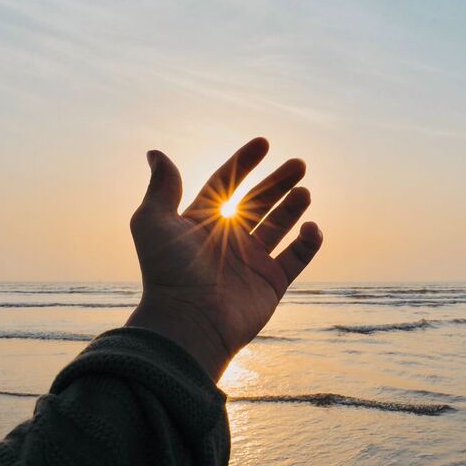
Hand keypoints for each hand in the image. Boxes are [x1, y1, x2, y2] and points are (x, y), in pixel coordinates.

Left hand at [125, 137, 322, 379]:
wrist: (188, 322)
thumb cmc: (167, 272)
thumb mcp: (153, 221)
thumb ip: (162, 186)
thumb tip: (155, 153)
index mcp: (201, 223)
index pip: (225, 185)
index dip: (243, 163)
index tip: (263, 143)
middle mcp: (227, 240)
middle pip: (258, 203)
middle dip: (278, 182)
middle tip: (299, 164)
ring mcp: (251, 262)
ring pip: (279, 227)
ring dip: (293, 208)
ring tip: (304, 191)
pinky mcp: (270, 284)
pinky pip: (296, 258)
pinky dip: (308, 243)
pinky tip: (311, 228)